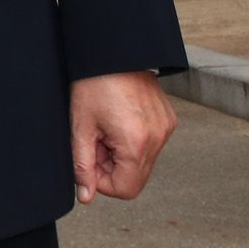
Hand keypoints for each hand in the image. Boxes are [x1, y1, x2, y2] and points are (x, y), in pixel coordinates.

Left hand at [69, 72, 175, 204]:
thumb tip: (86, 196)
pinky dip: (134, 141)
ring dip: (122, 154)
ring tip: (106, 128)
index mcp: (136, 143)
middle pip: (136, 177)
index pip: (125, 189)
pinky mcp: (168, 119)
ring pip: (143, 161)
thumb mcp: (80, 126)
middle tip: (95, 141)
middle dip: (111, 167)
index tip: (89, 161)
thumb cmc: (93, 83)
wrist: (113, 51)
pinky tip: (118, 120)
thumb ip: (82, 165)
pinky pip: (151, 144)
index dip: (102, 182)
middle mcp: (158, 138)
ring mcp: (166, 128)